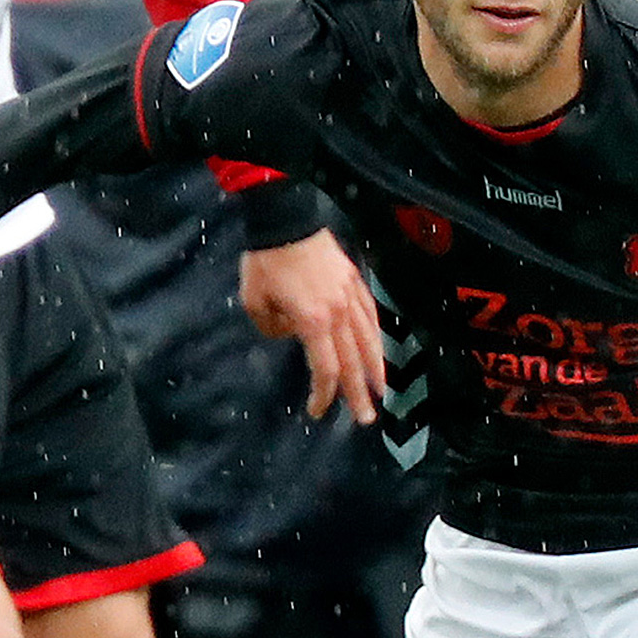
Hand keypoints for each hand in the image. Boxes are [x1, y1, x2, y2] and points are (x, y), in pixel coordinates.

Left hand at [239, 230, 380, 424]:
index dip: (324, 394)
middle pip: (353, 361)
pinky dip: (375, 334)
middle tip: (367, 418)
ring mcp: (350, 295)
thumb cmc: (265, 261)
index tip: (317, 410)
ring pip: (369, 339)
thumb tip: (288, 333)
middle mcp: (338, 312)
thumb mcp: (255, 301)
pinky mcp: (353, 279)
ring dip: (376, 368)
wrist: (285, 218)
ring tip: (382, 389)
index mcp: (313, 321)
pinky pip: (370, 313)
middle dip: (359, 393)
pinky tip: (378, 346)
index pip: (326, 368)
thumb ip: (272, 327)